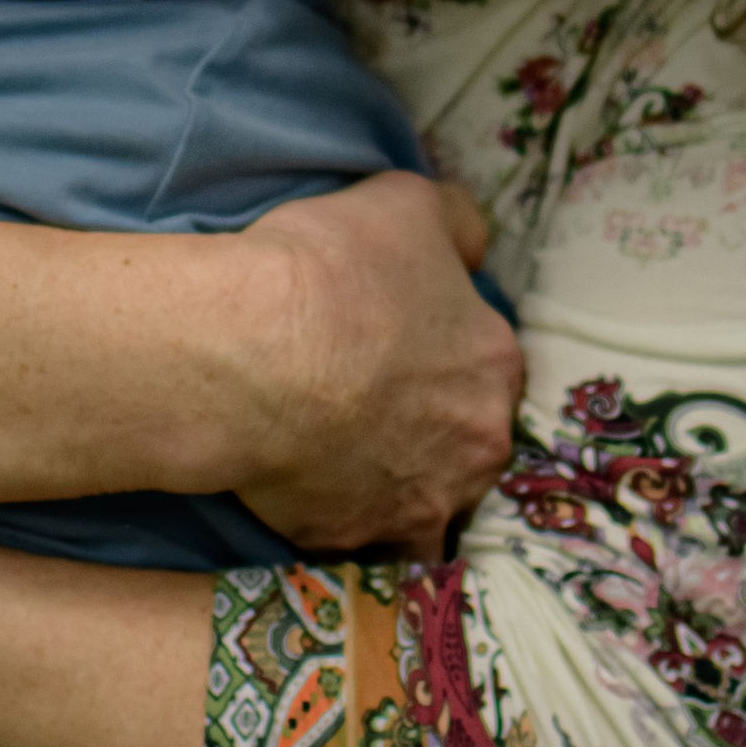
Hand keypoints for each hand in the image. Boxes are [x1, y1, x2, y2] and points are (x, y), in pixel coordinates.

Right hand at [223, 170, 523, 558]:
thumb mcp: (407, 203)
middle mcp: (477, 446)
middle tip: (367, 404)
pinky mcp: (355, 541)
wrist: (248, 355)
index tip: (398, 349)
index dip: (443, 353)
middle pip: (466, 440)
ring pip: (424, 501)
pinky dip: (346, 526)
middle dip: (430, 428)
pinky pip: (361, 543)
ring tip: (341, 457)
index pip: (487, 365)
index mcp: (496, 364)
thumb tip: (472, 249)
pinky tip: (314, 499)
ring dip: (397, 484)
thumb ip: (456, 226)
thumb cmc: (330, 270)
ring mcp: (420, 503)